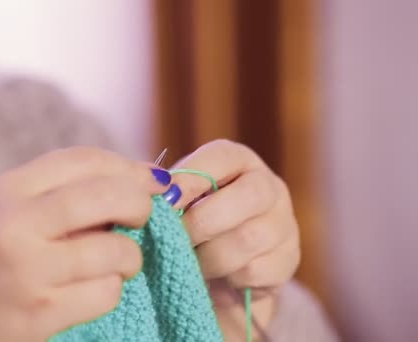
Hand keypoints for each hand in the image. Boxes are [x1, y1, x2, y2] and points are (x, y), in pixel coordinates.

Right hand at [0, 147, 170, 341]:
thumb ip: (51, 196)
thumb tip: (132, 184)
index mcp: (3, 190)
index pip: (82, 160)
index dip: (126, 166)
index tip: (149, 179)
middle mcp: (13, 223)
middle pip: (108, 195)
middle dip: (141, 203)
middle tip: (144, 216)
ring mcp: (26, 271)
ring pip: (114, 250)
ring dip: (129, 257)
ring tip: (117, 262)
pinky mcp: (38, 315)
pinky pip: (104, 293)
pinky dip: (110, 290)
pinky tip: (93, 290)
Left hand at [171, 140, 299, 337]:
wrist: (225, 268)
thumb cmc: (197, 221)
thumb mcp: (183, 199)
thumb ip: (171, 192)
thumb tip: (156, 192)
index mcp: (239, 161)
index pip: (223, 156)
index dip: (191, 178)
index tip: (165, 201)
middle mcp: (270, 186)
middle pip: (249, 196)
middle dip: (203, 221)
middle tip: (176, 238)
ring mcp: (284, 224)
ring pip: (248, 239)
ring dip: (209, 256)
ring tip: (190, 260)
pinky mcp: (288, 261)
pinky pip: (254, 271)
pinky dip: (227, 278)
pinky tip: (217, 275)